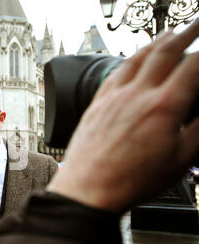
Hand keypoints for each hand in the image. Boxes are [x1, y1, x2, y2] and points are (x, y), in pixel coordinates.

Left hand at [47, 19, 198, 212]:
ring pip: (137, 57)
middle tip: (198, 22)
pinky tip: (132, 58)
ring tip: (169, 33)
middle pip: (165, 51)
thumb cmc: (130, 180)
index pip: (193, 65)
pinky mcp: (97, 102)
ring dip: (156, 41)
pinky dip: (129, 59)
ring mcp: (114, 96)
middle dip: (186, 32)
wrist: (88, 188)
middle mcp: (137, 94)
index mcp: (164, 106)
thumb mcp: (180, 160)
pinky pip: (115, 72)